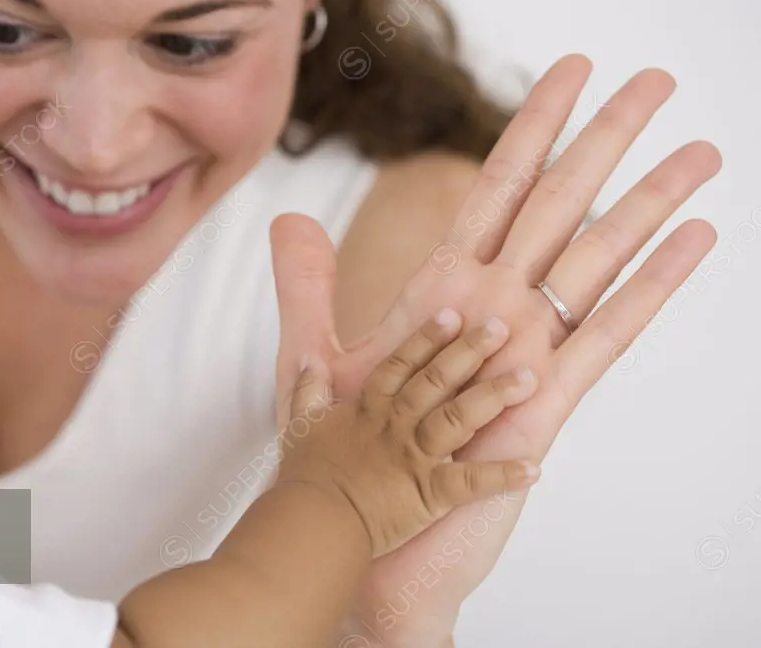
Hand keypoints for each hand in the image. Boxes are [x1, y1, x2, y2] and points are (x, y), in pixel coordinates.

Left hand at [269, 54, 719, 644]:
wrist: (362, 532)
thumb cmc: (346, 452)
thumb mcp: (317, 358)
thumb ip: (307, 287)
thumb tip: (288, 217)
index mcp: (447, 288)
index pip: (497, 188)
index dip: (532, 129)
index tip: (569, 73)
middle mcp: (496, 308)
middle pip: (560, 204)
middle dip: (604, 140)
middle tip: (654, 82)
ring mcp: (527, 350)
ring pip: (597, 257)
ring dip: (649, 201)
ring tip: (700, 150)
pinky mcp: (546, 399)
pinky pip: (608, 331)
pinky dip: (651, 284)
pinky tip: (692, 238)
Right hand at [278, 311, 540, 557]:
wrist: (313, 520)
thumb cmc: (305, 477)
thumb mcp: (300, 425)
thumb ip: (307, 390)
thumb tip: (308, 361)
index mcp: (368, 410)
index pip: (400, 366)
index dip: (426, 339)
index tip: (452, 315)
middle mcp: (396, 426)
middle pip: (436, 381)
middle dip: (469, 352)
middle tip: (500, 327)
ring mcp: (414, 457)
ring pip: (459, 418)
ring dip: (493, 397)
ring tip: (527, 378)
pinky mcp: (428, 493)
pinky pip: (470, 483)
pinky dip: (502, 477)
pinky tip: (534, 468)